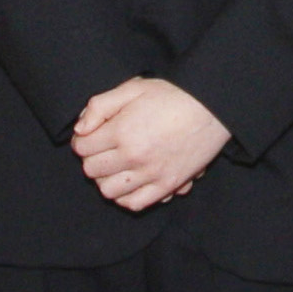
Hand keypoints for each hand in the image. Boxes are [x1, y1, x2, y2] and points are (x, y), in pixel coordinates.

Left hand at [72, 77, 229, 209]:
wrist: (212, 107)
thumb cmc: (172, 95)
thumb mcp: (133, 88)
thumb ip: (100, 106)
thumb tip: (80, 129)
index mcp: (122, 130)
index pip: (82, 148)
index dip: (83, 141)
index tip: (91, 136)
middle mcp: (133, 156)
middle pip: (92, 170)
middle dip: (92, 159)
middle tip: (104, 149)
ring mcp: (151, 173)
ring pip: (108, 191)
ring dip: (107, 179)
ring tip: (116, 167)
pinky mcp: (167, 184)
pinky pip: (135, 203)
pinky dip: (126, 197)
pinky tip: (129, 183)